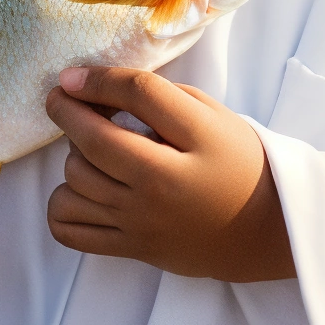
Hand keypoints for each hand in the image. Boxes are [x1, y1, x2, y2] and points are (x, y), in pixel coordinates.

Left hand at [43, 66, 293, 281]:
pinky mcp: (132, 248)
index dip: (96, 78)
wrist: (264, 230)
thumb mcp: (213, 116)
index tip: (71, 75)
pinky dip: (61, 205)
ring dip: (74, 157)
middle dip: (66, 110)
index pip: (138, 94)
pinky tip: (80, 190)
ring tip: (91, 151)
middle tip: (66, 100)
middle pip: (94, 140)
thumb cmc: (237, 162)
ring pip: (75, 181)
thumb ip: (161, 98)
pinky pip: (67, 228)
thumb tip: (98, 86)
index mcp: (195, 141)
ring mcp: (144, 221)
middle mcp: (164, 184)